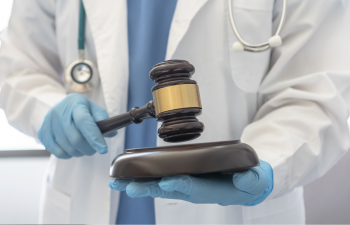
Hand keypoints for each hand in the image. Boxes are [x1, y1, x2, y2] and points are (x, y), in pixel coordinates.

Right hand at [38, 93, 116, 158]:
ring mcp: (49, 122)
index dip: (94, 137)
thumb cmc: (82, 110)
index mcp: (76, 104)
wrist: (62, 106)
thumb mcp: (94, 109)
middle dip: (89, 149)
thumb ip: (104, 120)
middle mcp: (60, 112)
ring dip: (79, 152)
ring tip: (84, 148)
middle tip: (95, 150)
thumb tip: (111, 133)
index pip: (84, 122)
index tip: (103, 149)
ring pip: (67, 147)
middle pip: (75, 138)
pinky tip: (73, 149)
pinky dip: (68, 155)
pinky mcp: (43, 132)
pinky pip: (57, 152)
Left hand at [109, 160, 272, 205]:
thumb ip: (250, 180)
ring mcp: (184, 186)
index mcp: (209, 190)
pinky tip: (129, 177)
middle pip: (168, 189)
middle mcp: (193, 190)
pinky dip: (144, 179)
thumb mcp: (253, 181)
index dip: (179, 185)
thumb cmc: (245, 183)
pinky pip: (160, 180)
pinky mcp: (181, 180)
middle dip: (148, 188)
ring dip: (139, 184)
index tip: (166, 182)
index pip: (192, 187)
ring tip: (119, 183)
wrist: (242, 187)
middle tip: (128, 186)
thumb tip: (244, 179)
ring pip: (159, 186)